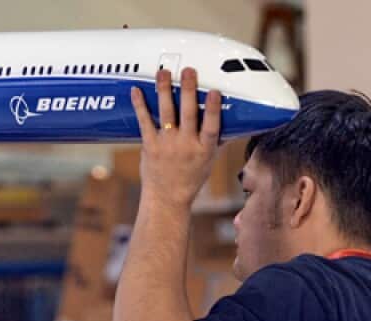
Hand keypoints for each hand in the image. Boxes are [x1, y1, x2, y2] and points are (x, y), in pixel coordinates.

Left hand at [130, 67, 222, 208]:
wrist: (167, 199)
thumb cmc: (190, 180)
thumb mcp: (209, 162)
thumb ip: (218, 141)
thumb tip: (234, 124)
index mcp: (204, 149)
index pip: (212, 126)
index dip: (214, 109)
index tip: (214, 91)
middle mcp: (186, 145)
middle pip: (189, 114)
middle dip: (189, 90)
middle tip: (188, 71)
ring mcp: (167, 145)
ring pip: (167, 114)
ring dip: (165, 91)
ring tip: (163, 72)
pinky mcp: (150, 146)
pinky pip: (145, 122)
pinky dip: (140, 106)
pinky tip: (136, 91)